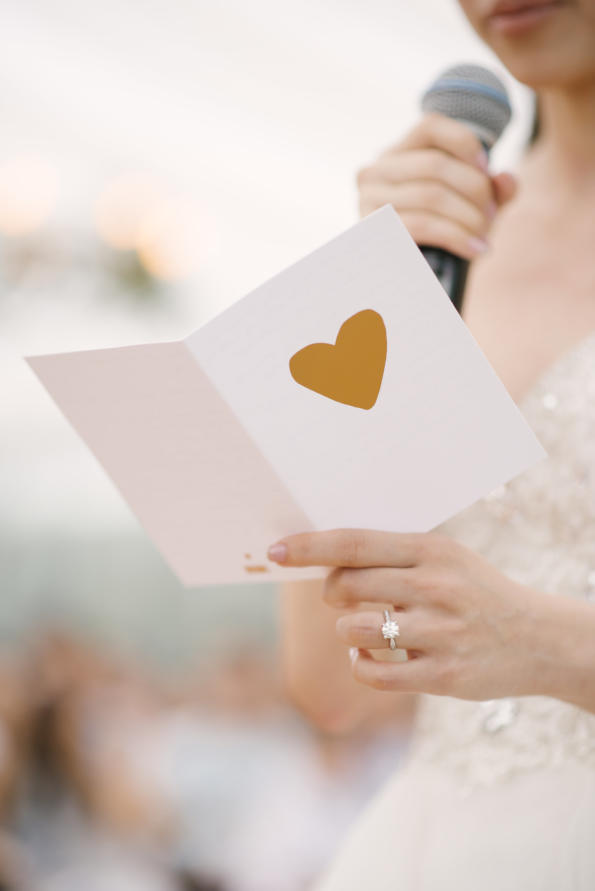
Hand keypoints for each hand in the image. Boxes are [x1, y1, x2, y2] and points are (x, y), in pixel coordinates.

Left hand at [268, 530, 549, 700]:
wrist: (539, 639)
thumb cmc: (475, 593)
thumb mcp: (444, 559)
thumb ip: (391, 557)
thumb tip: (322, 559)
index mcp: (433, 550)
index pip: (355, 543)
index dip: (310, 546)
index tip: (275, 550)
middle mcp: (435, 587)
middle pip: (347, 585)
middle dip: (332, 592)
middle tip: (344, 596)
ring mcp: (440, 632)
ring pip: (353, 629)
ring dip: (349, 631)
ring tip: (369, 629)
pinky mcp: (442, 675)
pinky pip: (371, 672)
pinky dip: (361, 665)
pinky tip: (372, 658)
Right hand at [356, 113, 516, 258]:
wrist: (401, 290)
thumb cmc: (437, 243)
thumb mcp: (468, 209)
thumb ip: (491, 191)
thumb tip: (506, 180)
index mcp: (395, 156)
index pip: (429, 126)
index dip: (465, 143)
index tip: (488, 171)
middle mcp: (373, 172)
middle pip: (435, 165)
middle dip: (475, 191)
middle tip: (491, 217)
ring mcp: (367, 202)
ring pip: (430, 195)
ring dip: (468, 217)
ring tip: (484, 237)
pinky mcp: (370, 232)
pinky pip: (421, 225)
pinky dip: (456, 237)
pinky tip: (475, 250)